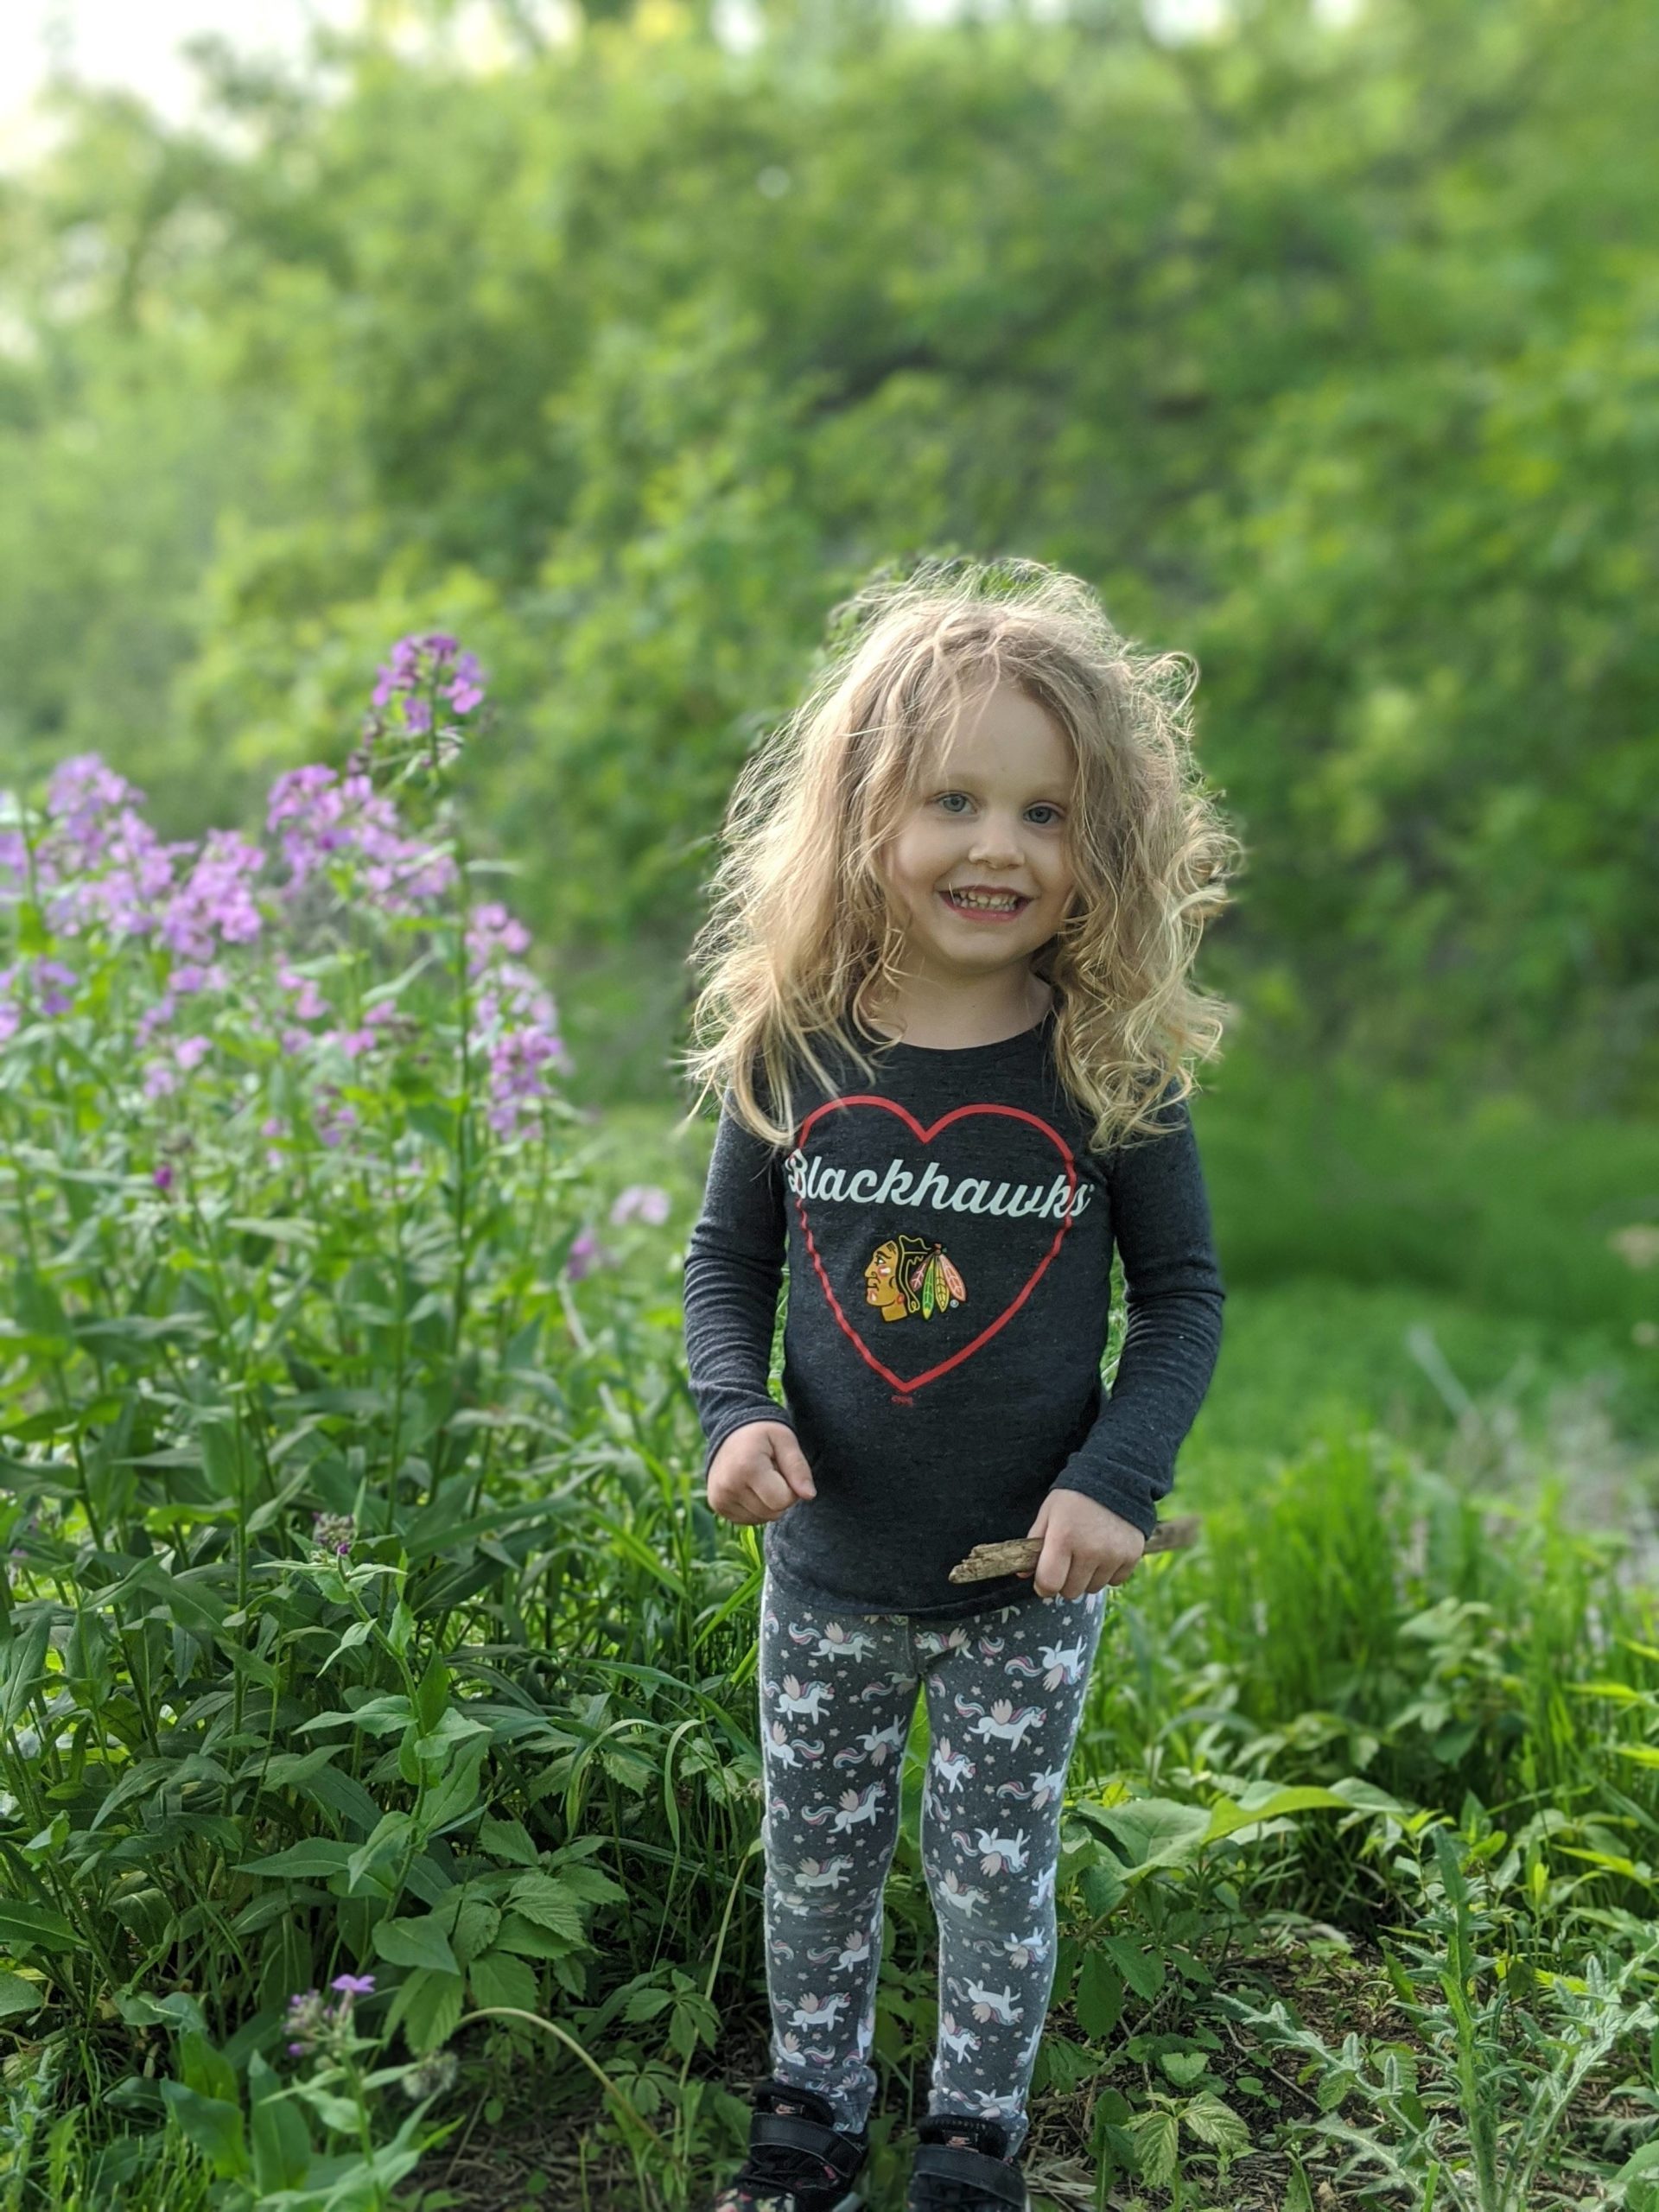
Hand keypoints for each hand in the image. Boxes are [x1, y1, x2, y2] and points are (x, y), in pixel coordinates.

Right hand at [706, 1420, 816, 1526]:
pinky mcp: (717, 1505)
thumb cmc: (762, 1434)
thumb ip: (798, 1467)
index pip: (782, 1500)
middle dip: (780, 1496)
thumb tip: (809, 1495)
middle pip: (773, 1513)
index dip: (791, 1489)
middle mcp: (729, 1486)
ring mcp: (720, 1498)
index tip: (783, 1470)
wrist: (729, 1431)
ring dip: (767, 1503)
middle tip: (771, 1472)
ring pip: (762, 1519)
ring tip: (759, 1478)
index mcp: (747, 1467)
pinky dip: (755, 1508)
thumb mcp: (785, 1440)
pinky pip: (748, 1520)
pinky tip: (750, 1487)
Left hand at [1016, 1489, 1144, 1600]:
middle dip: (1065, 1580)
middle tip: (1068, 1560)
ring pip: (1093, 1588)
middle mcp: (1089, 1550)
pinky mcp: (1132, 1557)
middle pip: (1071, 1592)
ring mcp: (1113, 1555)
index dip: (1044, 1585)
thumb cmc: (1074, 1497)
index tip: (1045, 1579)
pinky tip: (1105, 1551)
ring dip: (1087, 1577)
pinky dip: (1108, 1572)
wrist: (1114, 1479)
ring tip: (1088, 1552)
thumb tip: (1022, 1574)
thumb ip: (1034, 1543)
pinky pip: (1114, 1581)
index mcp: (1063, 1538)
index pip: (1049, 1584)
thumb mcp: (1048, 1512)